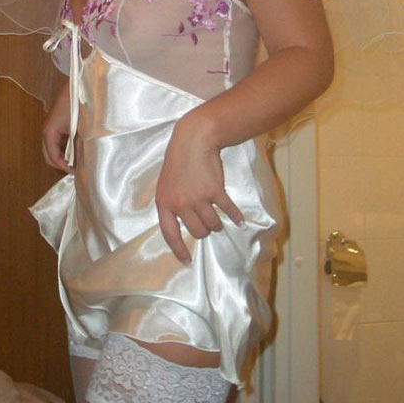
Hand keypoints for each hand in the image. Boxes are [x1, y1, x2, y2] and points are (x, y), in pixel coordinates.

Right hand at [41, 81, 73, 173]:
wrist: (79, 84)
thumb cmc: (79, 104)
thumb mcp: (81, 129)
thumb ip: (79, 147)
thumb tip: (79, 163)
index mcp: (49, 132)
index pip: (52, 157)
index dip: (63, 167)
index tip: (76, 171)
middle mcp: (46, 130)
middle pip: (48, 155)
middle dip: (60, 163)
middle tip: (76, 168)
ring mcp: (50, 127)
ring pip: (51, 149)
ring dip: (62, 156)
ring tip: (77, 160)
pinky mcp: (56, 124)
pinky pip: (56, 141)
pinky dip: (63, 148)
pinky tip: (75, 149)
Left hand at [155, 110, 244, 263]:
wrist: (193, 141)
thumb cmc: (178, 162)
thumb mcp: (166, 184)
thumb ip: (172, 204)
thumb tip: (182, 223)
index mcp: (165, 203)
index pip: (169, 234)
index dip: (178, 249)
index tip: (186, 261)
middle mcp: (180, 204)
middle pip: (197, 232)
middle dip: (204, 230)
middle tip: (206, 221)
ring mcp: (198, 199)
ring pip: (212, 224)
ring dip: (217, 223)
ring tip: (218, 216)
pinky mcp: (215, 192)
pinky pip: (228, 211)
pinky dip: (236, 216)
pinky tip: (239, 219)